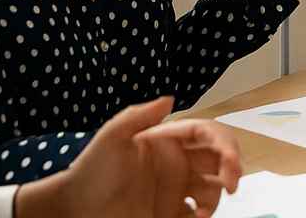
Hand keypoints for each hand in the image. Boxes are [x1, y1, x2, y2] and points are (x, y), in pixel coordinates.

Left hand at [16, 96, 241, 217]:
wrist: (73, 210)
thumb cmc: (92, 169)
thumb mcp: (111, 137)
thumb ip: (138, 116)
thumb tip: (170, 99)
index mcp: (169, 140)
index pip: (207, 134)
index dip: (224, 143)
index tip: (229, 162)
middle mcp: (178, 163)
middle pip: (218, 160)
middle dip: (232, 168)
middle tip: (232, 184)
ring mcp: (176, 190)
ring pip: (213, 188)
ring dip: (217, 196)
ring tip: (204, 211)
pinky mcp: (170, 214)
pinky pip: (197, 214)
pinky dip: (203, 217)